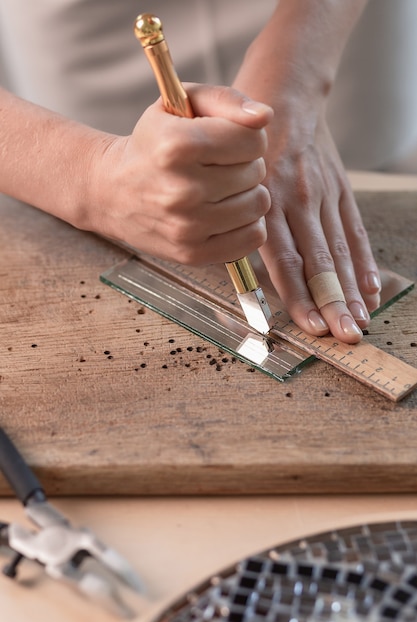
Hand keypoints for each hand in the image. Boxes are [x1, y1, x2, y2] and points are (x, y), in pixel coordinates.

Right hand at [86, 84, 272, 264]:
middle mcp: (181, 190)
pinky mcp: (193, 254)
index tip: (227, 141)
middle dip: (243, 165)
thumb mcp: (180, 105)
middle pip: (256, 172)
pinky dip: (245, 225)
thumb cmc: (154, 143)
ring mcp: (187, 227)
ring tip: (220, 190)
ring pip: (258, 205)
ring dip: (246, 195)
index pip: (254, 140)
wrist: (111, 192)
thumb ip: (225, 100)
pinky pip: (251, 238)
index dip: (246, 137)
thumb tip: (264, 116)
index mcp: (177, 146)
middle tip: (216, 167)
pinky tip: (224, 214)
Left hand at [260, 109, 380, 343]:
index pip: (287, 260)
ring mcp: (323, 193)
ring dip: (351, 288)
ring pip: (339, 249)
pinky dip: (363, 259)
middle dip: (333, 302)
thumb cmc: (247, 144)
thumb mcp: (231, 178)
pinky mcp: (340, 186)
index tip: (312, 327)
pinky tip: (372, 286)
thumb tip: (248, 274)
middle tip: (346, 335)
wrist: (283, 92)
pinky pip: (354, 227)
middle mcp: (298, 200)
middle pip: (319, 261)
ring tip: (361, 319)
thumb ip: (243, 223)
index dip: (300, 297)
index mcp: (267, 202)